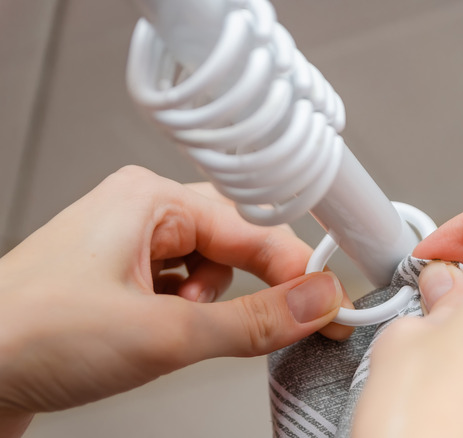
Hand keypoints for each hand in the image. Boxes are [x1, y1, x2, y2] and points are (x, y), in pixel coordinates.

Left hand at [0, 166, 350, 435]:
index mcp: (149, 199)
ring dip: (211, 306)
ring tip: (180, 331)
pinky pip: (180, 290)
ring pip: (209, 271)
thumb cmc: (28, 335)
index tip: (327, 305)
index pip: (253, 228)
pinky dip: (186, 316)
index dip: (296, 269)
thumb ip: (252, 321)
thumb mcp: (162, 333)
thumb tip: (313, 304)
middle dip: (249, 288)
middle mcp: (139, 214)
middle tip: (278, 323)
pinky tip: (161, 334)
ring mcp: (126, 247)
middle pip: (232, 244)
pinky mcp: (117, 282)